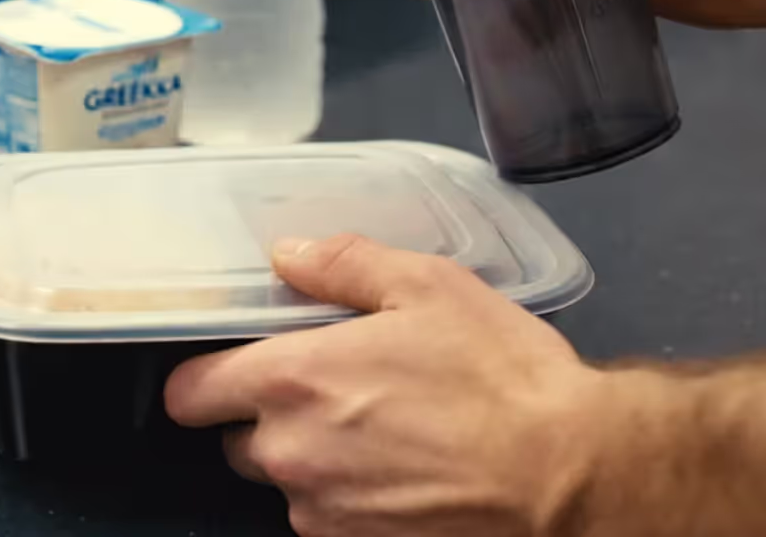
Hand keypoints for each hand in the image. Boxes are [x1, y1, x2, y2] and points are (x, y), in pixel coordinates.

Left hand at [165, 234, 614, 536]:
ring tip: (389, 435)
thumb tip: (288, 255)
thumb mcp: (429, 288)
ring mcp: (322, 513)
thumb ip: (343, 265)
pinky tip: (408, 475)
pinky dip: (356, 502)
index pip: (189, 393)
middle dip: (273, 419)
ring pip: (289, 485)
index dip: (206, 380)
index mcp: (292, 380)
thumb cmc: (505, 380)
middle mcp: (291, 454)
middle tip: (338, 395)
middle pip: (239, 440)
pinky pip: (331, 522)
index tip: (233, 369)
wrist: (576, 477)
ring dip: (318, 463)